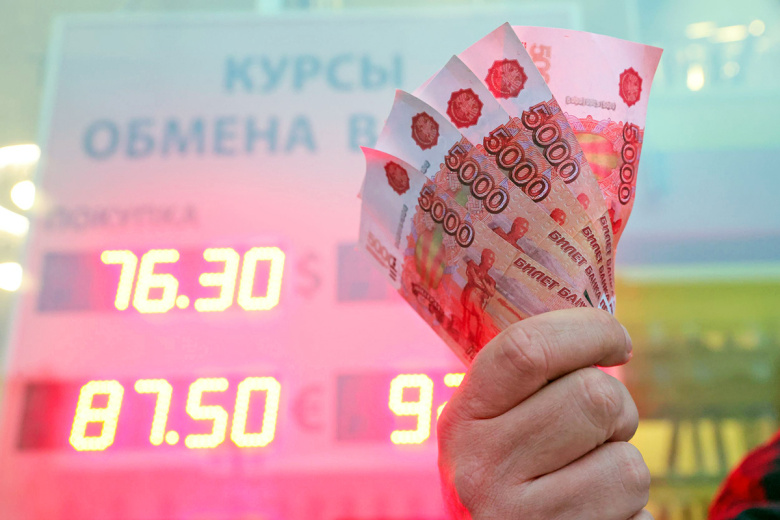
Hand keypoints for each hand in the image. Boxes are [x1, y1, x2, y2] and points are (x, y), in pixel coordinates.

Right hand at [438, 308, 650, 518]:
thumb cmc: (504, 474)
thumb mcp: (487, 425)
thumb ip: (522, 380)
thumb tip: (600, 327)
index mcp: (462, 419)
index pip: (527, 349)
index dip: (588, 330)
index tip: (616, 341)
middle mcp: (482, 469)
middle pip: (594, 397)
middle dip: (618, 407)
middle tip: (603, 425)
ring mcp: (522, 518)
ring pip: (627, 463)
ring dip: (624, 465)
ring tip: (591, 477)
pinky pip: (639, 514)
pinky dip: (631, 510)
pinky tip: (594, 513)